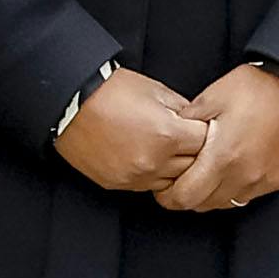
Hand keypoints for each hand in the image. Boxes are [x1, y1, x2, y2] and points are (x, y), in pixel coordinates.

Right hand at [52, 63, 207, 197]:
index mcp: (167, 135)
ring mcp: (136, 176)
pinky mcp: (120, 184)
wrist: (70, 104)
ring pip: (173, 182)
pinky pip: (148, 186)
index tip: (204, 128)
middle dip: (195, 152)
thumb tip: (200, 121)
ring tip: (168, 149)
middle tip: (189, 140)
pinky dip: (154, 175)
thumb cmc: (111, 91)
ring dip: (176, 168)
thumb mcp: (156, 91)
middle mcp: (154, 161)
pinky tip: (149, 158)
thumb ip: (184, 110)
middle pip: (194, 167)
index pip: (207, 143)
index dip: (207, 133)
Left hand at [157, 64, 278, 215]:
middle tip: (183, 181)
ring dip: (212, 194)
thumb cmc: (257, 89)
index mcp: (222, 157)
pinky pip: (249, 195)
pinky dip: (236, 189)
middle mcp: (243, 175)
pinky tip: (234, 170)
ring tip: (208, 174)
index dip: (168, 196)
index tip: (164, 188)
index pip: (185, 197)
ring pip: (226, 204)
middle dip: (188, 197)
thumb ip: (188, 119)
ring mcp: (263, 181)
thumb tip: (170, 133)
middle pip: (203, 206)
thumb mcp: (213, 96)